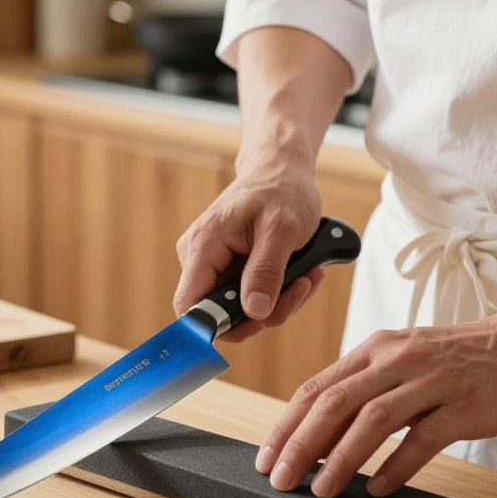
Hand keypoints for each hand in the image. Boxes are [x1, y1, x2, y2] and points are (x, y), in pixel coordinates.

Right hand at [173, 168, 325, 341]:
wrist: (281, 172)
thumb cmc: (281, 191)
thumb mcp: (282, 229)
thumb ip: (266, 271)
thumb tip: (254, 312)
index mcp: (203, 246)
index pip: (189, 304)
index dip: (213, 326)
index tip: (256, 325)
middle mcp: (200, 258)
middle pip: (221, 313)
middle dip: (266, 311)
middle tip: (301, 287)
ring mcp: (215, 265)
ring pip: (242, 310)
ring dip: (281, 300)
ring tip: (308, 273)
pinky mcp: (231, 270)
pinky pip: (251, 297)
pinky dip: (280, 291)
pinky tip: (302, 271)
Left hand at [256, 311, 496, 497]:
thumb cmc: (453, 359)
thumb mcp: (399, 360)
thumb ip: (362, 388)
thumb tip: (319, 434)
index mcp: (373, 350)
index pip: (316, 388)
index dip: (286, 425)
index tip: (266, 457)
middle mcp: (395, 361)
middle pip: (335, 403)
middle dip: (301, 444)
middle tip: (280, 479)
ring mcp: (430, 381)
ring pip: (373, 419)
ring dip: (342, 458)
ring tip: (321, 489)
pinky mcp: (463, 405)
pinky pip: (423, 438)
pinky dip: (397, 465)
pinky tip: (379, 488)